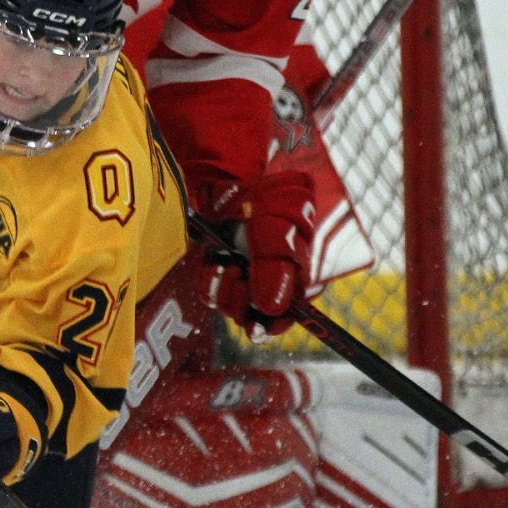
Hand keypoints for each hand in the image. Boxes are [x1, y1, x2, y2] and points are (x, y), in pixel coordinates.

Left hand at [193, 171, 315, 336]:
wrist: (237, 182)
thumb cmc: (270, 203)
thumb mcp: (280, 229)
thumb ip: (276, 268)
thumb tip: (269, 308)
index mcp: (297, 279)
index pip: (287, 318)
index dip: (273, 325)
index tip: (256, 323)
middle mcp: (272, 285)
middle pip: (254, 319)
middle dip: (242, 303)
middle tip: (239, 273)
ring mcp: (246, 280)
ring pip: (230, 308)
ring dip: (225, 290)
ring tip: (228, 263)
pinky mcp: (222, 274)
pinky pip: (211, 294)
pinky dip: (210, 281)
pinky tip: (215, 261)